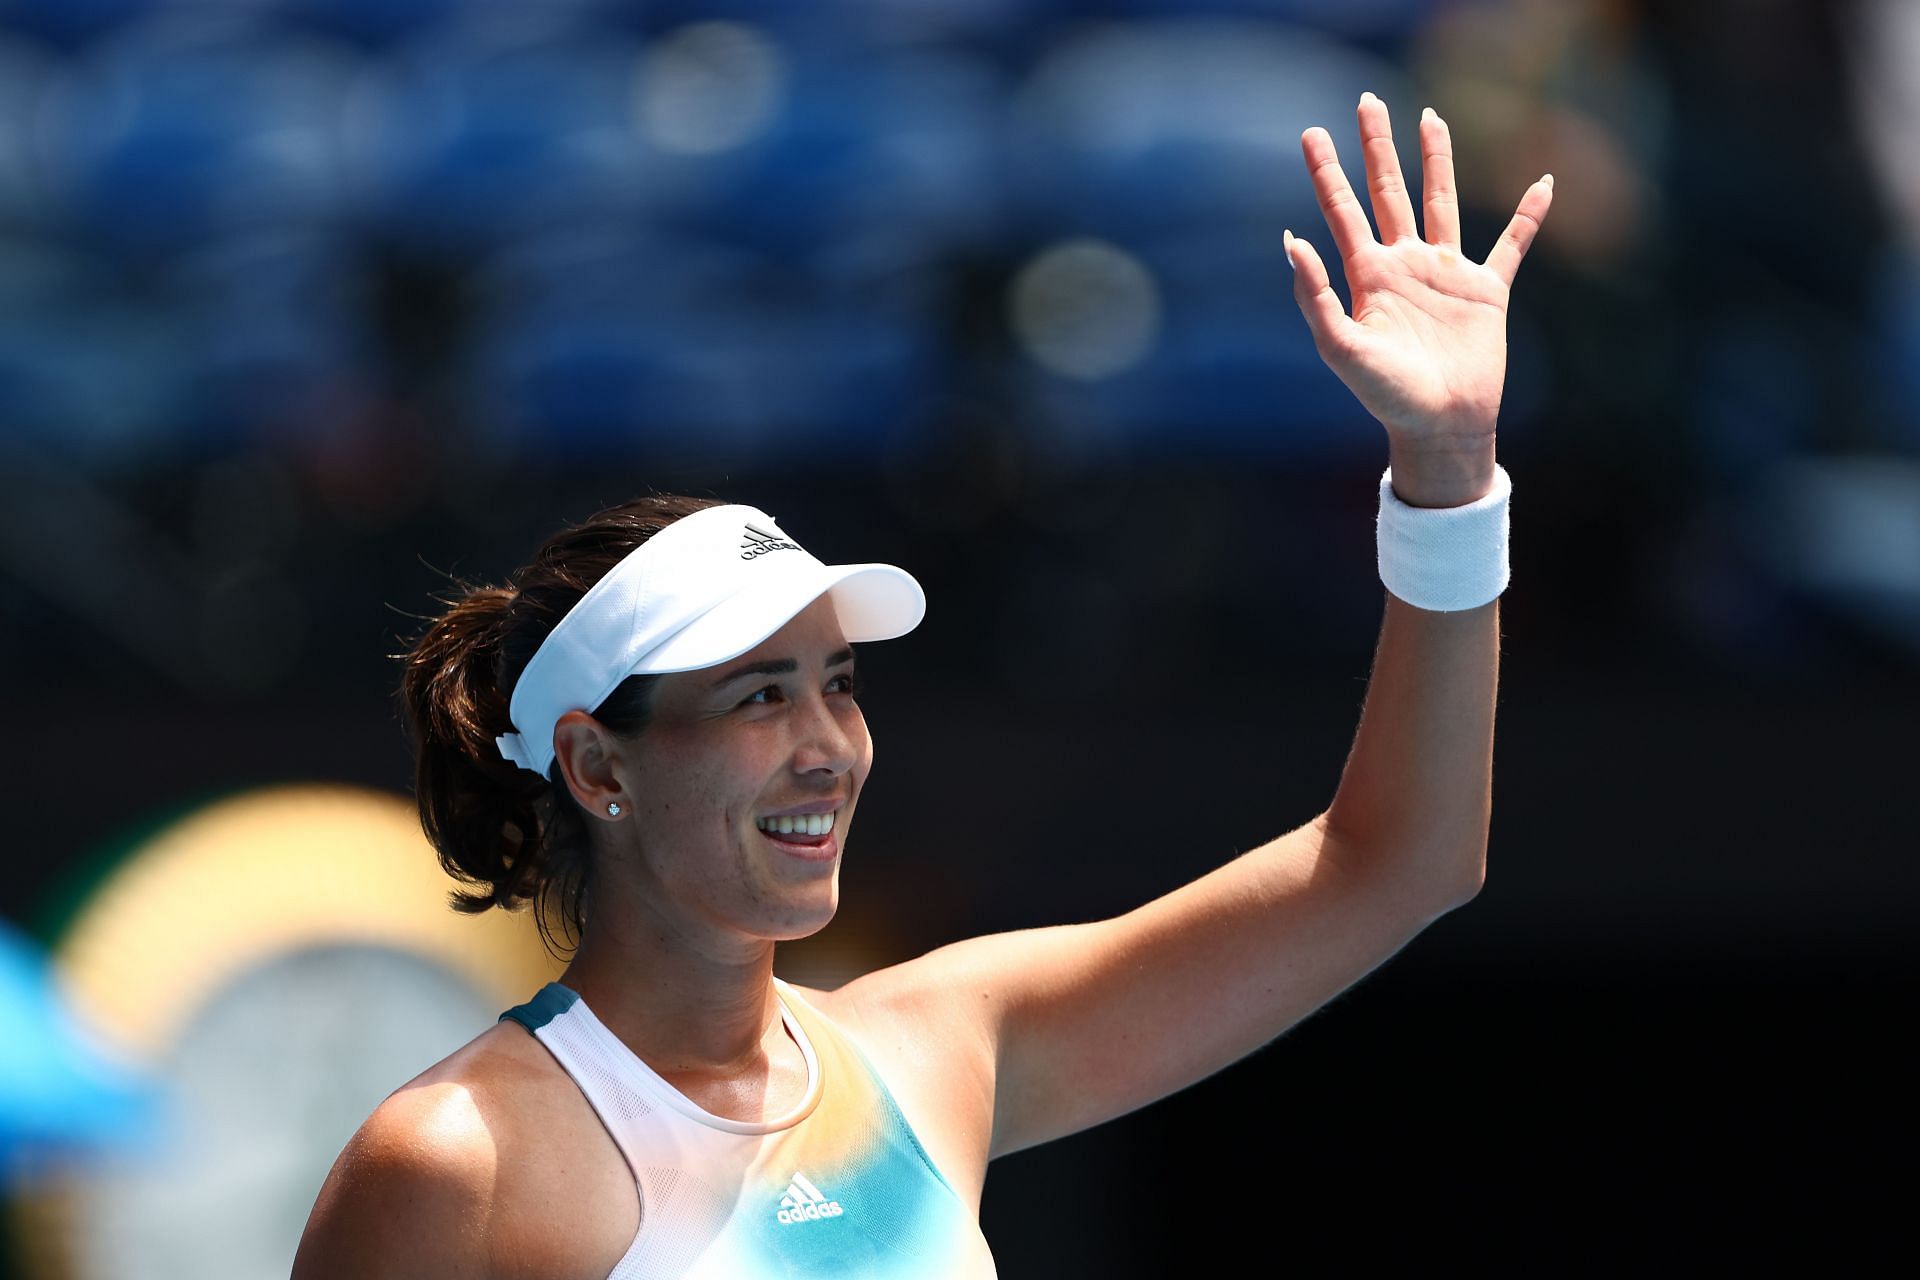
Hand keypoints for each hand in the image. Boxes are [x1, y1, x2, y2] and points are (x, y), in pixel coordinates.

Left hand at [1288, 93, 1551, 454]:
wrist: (1439, 425)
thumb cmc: (1386, 395)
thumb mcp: (1341, 348)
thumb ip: (1316, 296)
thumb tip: (1291, 240)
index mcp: (1369, 276)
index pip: (1342, 210)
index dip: (1326, 173)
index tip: (1312, 132)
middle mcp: (1405, 265)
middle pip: (1388, 191)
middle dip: (1377, 148)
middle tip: (1367, 101)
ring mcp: (1446, 274)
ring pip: (1441, 201)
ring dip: (1437, 161)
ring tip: (1430, 119)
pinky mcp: (1487, 291)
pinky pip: (1512, 245)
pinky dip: (1529, 216)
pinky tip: (1544, 184)